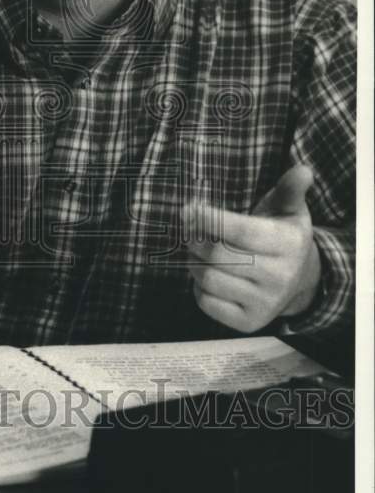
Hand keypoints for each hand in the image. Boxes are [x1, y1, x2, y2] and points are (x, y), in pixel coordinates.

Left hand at [182, 164, 321, 333]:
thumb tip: (303, 170)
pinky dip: (197, 287)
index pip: (238, 230)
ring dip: (193, 261)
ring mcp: (264, 303)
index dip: (207, 218)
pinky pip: (206, 302)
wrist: (299, 281)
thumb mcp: (289, 209)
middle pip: (216, 255)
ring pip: (207, 278)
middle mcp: (279, 277)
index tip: (190, 209)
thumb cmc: (282, 235)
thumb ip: (290, 188)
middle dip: (194, 238)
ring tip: (199, 251)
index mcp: (288, 244)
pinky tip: (208, 274)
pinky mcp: (248, 322)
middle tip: (189, 231)